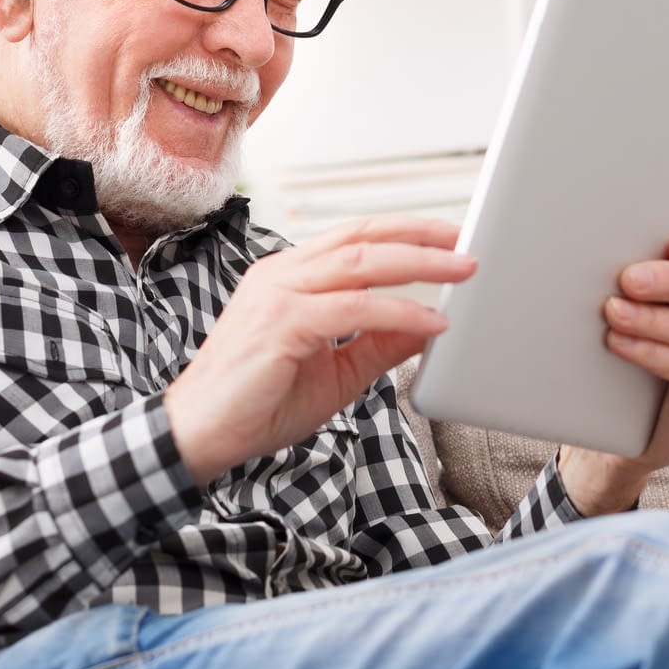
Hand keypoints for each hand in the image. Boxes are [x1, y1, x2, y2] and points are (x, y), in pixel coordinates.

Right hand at [164, 216, 472, 483]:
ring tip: (462, 271)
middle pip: (362, 238)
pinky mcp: (280, 323)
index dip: (405, 233)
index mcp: (289, 277)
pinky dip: (398, 312)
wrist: (201, 435)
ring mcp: (277, 294)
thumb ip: (379, 344)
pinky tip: (431, 322)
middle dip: (420, 236)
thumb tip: (429, 323)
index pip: (355, 239)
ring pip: (361, 263)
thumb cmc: (256, 404)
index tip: (449, 239)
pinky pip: (353, 309)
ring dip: (419, 265)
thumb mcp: (337, 372)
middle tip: (467, 243)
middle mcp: (281, 275)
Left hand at [559, 226, 668, 513]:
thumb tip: (598, 248)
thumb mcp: (636, 303)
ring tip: (613, 312)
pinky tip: (622, 344)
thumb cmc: (631, 347)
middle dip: (668, 281)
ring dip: (651, 319)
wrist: (629, 417)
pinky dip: (652, 353)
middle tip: (629, 278)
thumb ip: (637, 277)